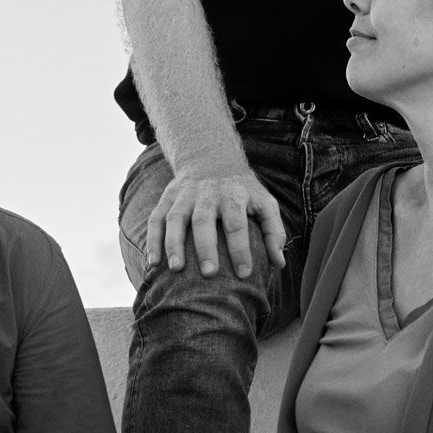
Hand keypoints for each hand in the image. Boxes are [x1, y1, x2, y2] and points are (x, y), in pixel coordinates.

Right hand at [144, 165, 283, 278]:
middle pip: (204, 220)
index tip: (244, 274)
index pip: (237, 223)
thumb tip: (279, 263)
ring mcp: (184, 195)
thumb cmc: (243, 191)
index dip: (240, 248)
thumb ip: (274, 232)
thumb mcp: (264, 203)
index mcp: (234, 195)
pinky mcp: (167, 198)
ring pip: (175, 218)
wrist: (211, 158)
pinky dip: (153, 240)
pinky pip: (156, 219)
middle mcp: (207, 193)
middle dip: (205, 247)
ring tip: (176, 269)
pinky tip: (153, 263)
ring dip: (173, 244)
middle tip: (209, 274)